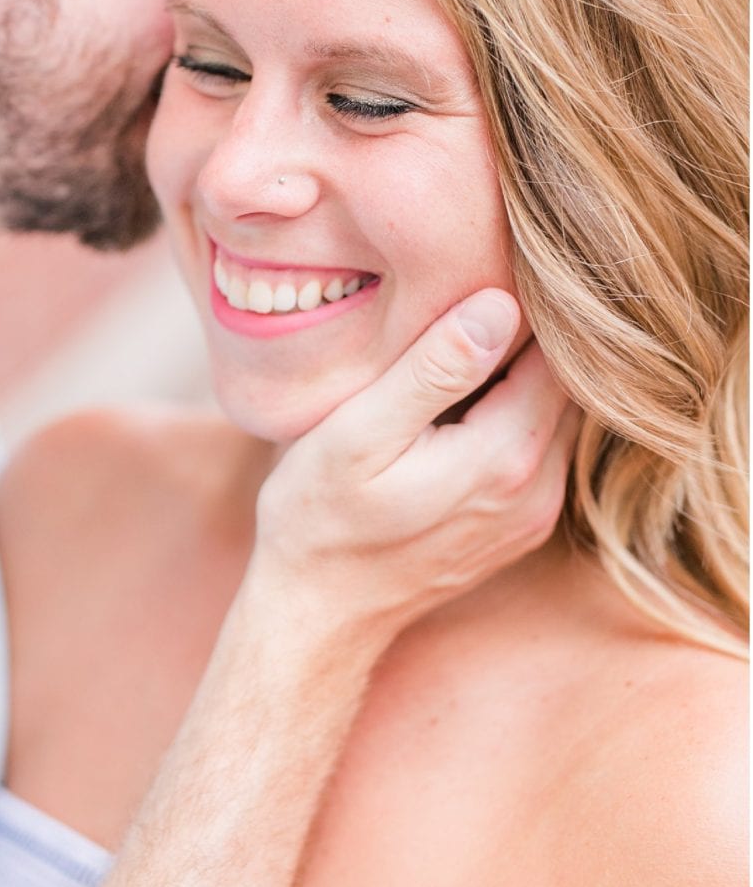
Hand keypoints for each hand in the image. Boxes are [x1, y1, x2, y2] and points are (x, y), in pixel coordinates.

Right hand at [252, 289, 575, 643]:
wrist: (318, 615)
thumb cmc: (319, 520)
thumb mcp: (357, 435)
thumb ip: (431, 372)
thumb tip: (500, 304)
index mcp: (505, 457)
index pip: (558, 352)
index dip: (528, 304)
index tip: (485, 270)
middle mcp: (539, 489)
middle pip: (568, 384)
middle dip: (532, 337)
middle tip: (477, 293)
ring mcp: (534, 514)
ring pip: (557, 415)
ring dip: (523, 375)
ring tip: (467, 339)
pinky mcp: (520, 526)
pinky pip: (540, 448)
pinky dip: (515, 412)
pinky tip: (465, 398)